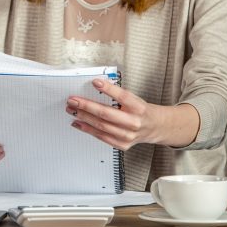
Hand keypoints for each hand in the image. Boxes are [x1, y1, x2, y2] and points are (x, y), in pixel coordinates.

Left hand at [66, 79, 198, 149]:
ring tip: (71, 110)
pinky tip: (78, 123)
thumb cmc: (141, 111)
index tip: (95, 82)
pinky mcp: (123, 144)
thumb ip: (117, 95)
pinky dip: (88, 129)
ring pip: (101, 126)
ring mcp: (128, 136)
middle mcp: (134, 122)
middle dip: (86, 106)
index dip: (108, 89)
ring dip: (83, 117)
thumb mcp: (134, 99)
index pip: (123, 96)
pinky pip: (102, 137)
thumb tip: (96, 86)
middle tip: (72, 100)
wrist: (155, 127)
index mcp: (139, 108)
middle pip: (106, 114)